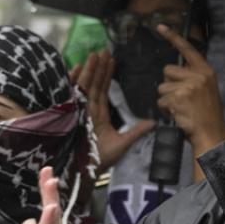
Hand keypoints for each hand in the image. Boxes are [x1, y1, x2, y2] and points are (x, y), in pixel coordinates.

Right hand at [70, 50, 155, 168]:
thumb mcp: (123, 143)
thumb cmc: (100, 160)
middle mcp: (87, 110)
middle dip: (98, 68)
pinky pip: (71, 95)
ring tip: (94, 55)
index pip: (103, 90)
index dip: (107, 75)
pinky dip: (73, 82)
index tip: (111, 60)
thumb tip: (153, 122)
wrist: (85, 173)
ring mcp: (78, 111)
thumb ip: (136, 131)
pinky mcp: (71, 114)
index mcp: (98, 114)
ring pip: (84, 86)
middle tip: (104, 50)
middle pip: (94, 84)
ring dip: (89, 70)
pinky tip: (77, 68)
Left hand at [155, 24, 224, 176]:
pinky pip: (161, 100)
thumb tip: (172, 73)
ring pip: (162, 87)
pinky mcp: (179, 97)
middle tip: (181, 99)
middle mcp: (198, 75)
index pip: (188, 50)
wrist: (212, 135)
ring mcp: (189, 86)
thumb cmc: (208, 115)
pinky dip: (165, 109)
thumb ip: (193, 78)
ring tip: (181, 109)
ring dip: (166, 99)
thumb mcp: (207, 90)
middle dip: (168, 85)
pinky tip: (178, 115)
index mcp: (206, 71)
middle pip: (168, 71)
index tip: (159, 26)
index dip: (173, 37)